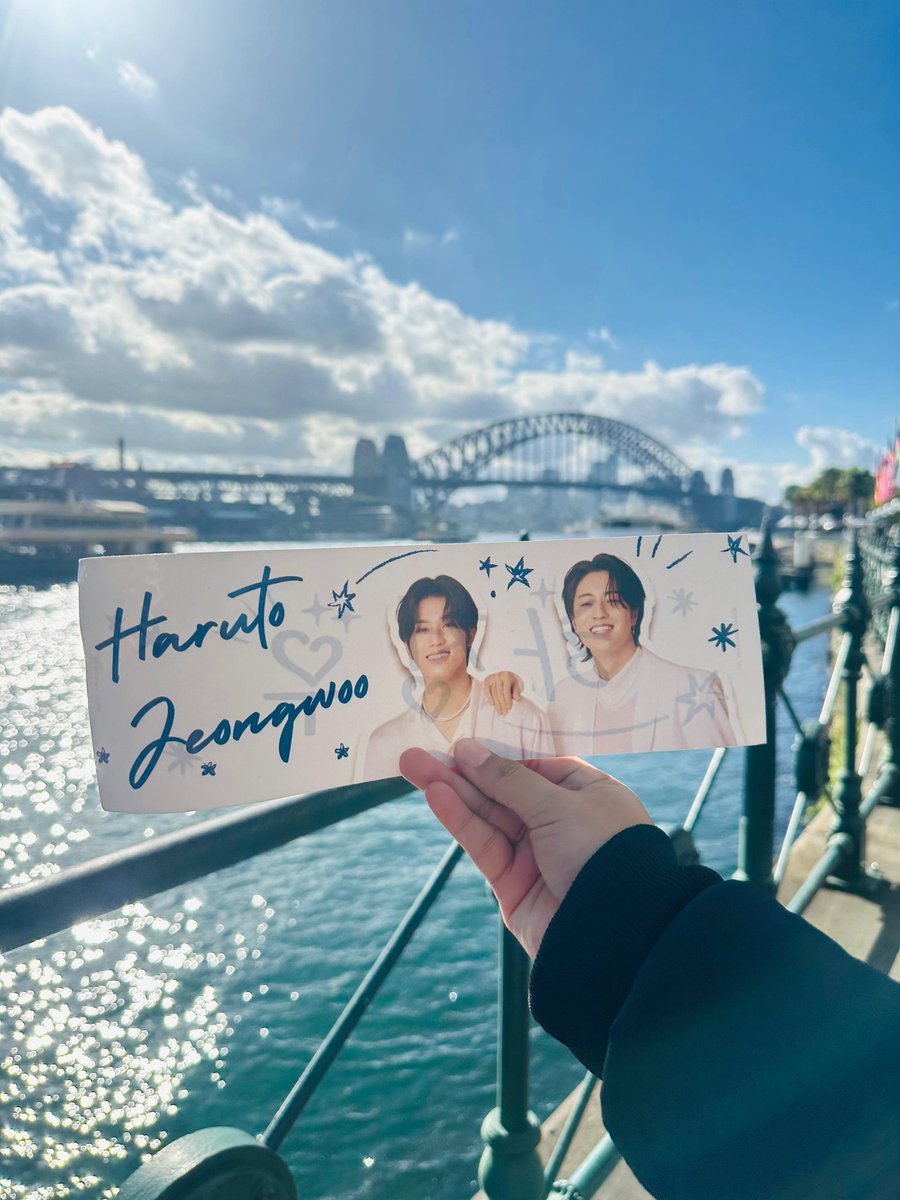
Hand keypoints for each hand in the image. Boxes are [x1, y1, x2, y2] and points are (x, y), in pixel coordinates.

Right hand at [399, 740, 650, 957]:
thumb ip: (509, 779)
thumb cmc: (602, 852)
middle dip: (461, 771)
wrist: (615, 935)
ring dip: (451, 791)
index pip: (533, 767)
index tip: (460, 744)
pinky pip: (483, 844)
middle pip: (502, 790)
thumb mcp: (559, 805)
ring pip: (486, 816)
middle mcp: (560, 821)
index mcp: (585, 794)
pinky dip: (460, 820)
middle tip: (417, 753)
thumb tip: (468, 751)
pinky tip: (436, 795)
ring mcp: (535, 853)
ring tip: (413, 765)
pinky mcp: (513, 883)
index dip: (496, 756)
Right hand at [482, 671, 522, 716]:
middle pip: (499, 693)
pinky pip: (487, 691)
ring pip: (493, 693)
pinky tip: (492, 704)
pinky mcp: (486, 680)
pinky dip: (489, 698)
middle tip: (504, 712)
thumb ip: (516, 691)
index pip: (506, 691)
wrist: (503, 672)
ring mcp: (491, 678)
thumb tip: (517, 699)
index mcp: (506, 676)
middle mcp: (498, 676)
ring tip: (499, 711)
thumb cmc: (510, 680)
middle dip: (502, 704)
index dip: (507, 700)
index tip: (509, 708)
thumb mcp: (515, 684)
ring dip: (496, 703)